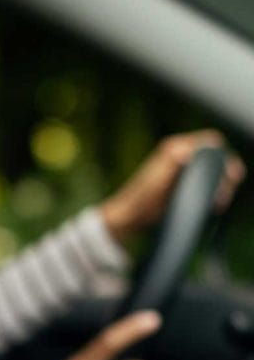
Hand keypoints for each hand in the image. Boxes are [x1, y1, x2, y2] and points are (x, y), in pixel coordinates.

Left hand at [100, 130, 245, 243]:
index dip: (224, 155)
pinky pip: (205, 182)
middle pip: (215, 156)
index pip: (210, 142)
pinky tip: (215, 203)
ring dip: (221, 183)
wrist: (128, 217)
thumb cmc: (139, 199)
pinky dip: (213, 190)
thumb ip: (172, 162)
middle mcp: (180, 155)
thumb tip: (187, 153)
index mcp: (174, 149)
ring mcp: (182, 169)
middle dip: (225, 171)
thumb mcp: (156, 180)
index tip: (230, 173)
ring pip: (212, 170)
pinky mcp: (182, 183)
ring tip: (220, 200)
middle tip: (228, 188)